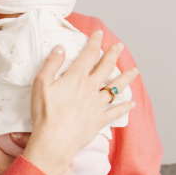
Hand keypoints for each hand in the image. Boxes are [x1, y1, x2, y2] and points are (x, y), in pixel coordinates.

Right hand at [23, 32, 136, 174]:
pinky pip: (115, 112)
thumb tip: (60, 48)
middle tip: (119, 46)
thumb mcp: (41, 84)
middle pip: (106, 68)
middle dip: (113, 55)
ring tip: (134, 71)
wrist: (54, 140)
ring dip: (126, 78)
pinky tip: (131, 103)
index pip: (89, 55)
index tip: (99, 34)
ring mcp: (97, 105)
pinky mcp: (99, 120)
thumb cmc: (45, 113)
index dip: (94, 42)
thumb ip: (52, 64)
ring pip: (115, 88)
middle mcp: (91, 89)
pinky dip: (124, 107)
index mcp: (77, 78)